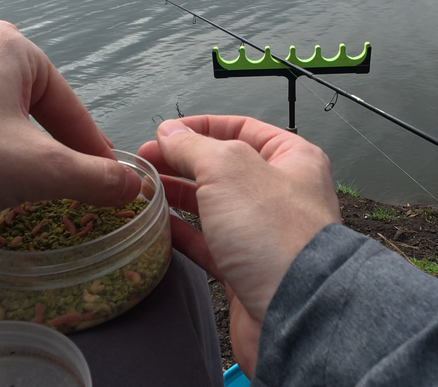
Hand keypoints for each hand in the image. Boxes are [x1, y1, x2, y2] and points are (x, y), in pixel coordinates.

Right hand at [137, 116, 341, 376]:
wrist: (295, 310)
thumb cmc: (275, 234)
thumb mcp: (228, 169)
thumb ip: (194, 146)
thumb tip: (170, 132)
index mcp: (291, 159)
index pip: (242, 129)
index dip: (200, 127)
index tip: (164, 132)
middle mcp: (281, 193)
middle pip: (223, 168)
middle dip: (182, 162)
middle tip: (144, 161)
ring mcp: (263, 233)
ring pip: (213, 206)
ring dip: (178, 196)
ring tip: (142, 189)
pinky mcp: (245, 269)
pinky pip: (208, 244)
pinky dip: (181, 232)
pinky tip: (156, 225)